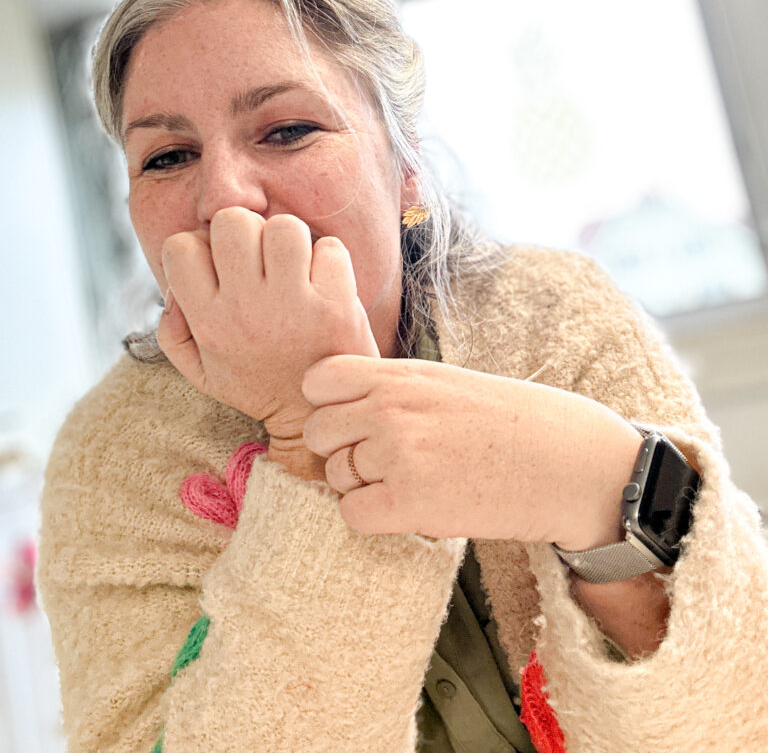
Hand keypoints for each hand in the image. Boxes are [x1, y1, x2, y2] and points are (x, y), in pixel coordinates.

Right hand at [157, 208, 378, 448]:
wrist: (317, 418)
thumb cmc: (258, 384)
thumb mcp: (201, 371)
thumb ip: (173, 329)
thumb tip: (174, 286)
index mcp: (209, 320)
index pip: (181, 246)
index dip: (199, 245)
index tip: (219, 265)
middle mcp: (247, 308)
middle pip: (234, 221)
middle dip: (246, 230)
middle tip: (260, 258)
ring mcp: (294, 304)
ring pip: (284, 226)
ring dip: (290, 240)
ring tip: (294, 267)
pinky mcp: (336, 304)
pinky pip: (329, 247)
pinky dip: (329, 258)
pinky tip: (324, 281)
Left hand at [302, 356, 641, 544]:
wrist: (567, 462)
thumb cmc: (512, 421)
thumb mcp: (446, 383)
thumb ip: (394, 390)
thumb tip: (346, 412)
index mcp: (400, 374)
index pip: (317, 380)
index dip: (329, 403)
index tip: (354, 419)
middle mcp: (390, 409)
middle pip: (317, 432)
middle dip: (340, 449)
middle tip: (381, 460)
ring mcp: (398, 455)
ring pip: (334, 476)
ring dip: (360, 485)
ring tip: (408, 483)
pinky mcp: (410, 503)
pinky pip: (352, 513)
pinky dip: (372, 517)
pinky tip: (408, 509)